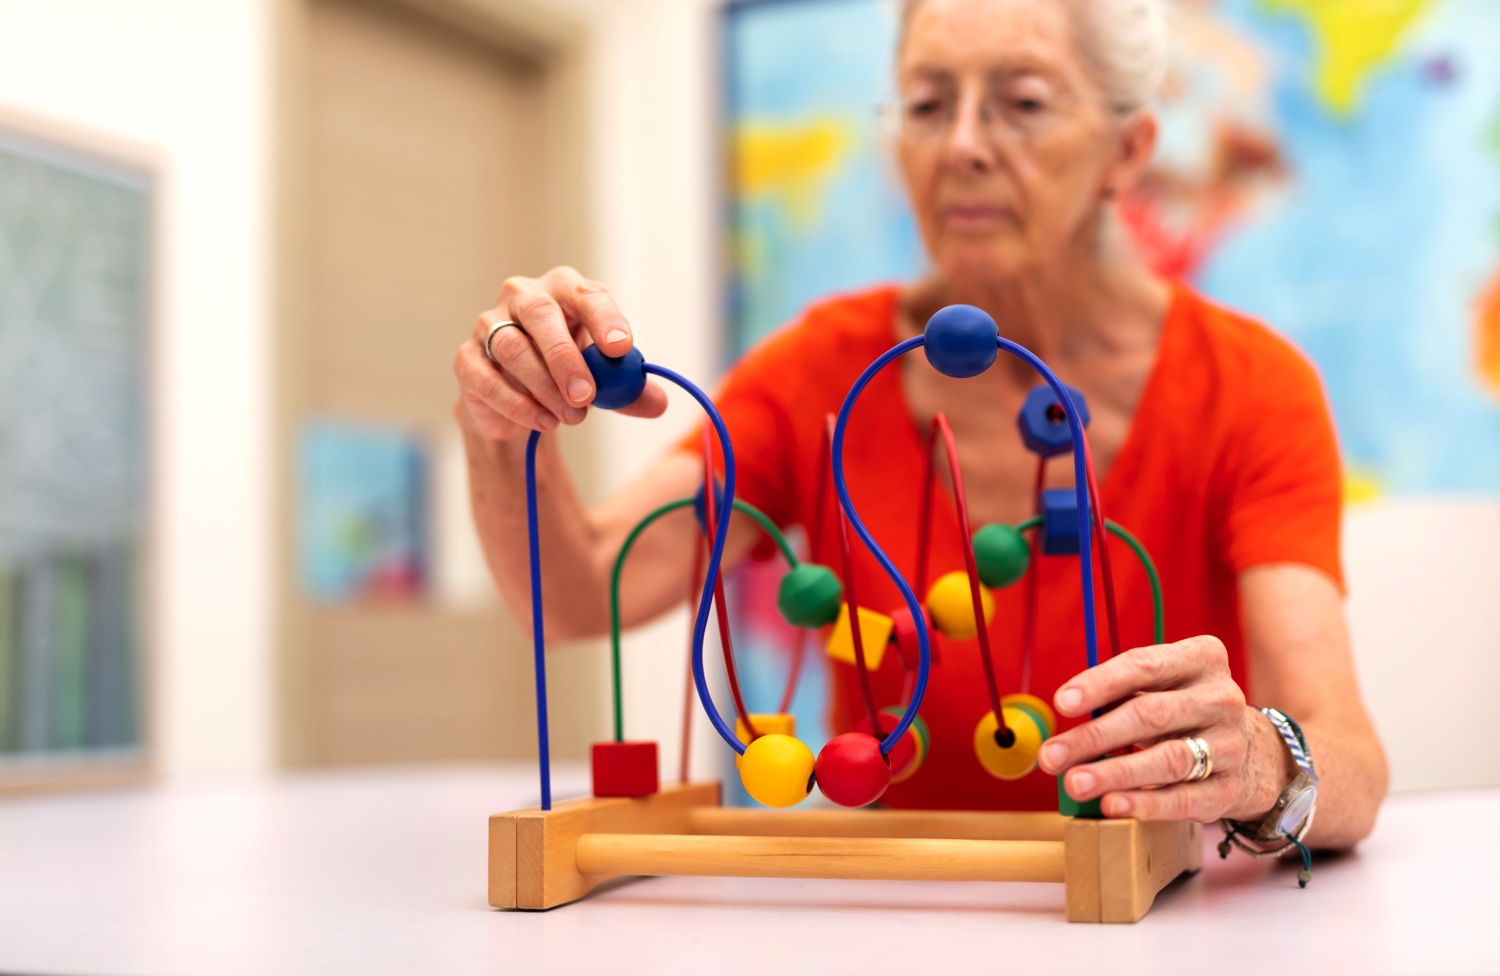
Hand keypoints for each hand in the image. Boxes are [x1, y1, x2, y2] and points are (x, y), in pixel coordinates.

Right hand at [454, 266, 668, 440]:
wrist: (518, 402)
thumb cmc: (567, 375)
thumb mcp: (605, 381)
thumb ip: (629, 389)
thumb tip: (658, 402)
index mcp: (564, 291)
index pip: (585, 294)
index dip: (604, 318)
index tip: (620, 348)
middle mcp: (523, 298)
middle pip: (541, 315)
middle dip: (565, 357)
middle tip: (586, 395)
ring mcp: (489, 325)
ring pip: (512, 348)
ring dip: (544, 387)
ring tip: (571, 417)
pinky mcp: (467, 359)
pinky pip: (487, 379)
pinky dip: (517, 404)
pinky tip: (543, 421)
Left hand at [1038, 635, 1273, 821]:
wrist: (1248, 748)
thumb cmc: (1180, 710)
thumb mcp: (1158, 687)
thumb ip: (1117, 695)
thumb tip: (1065, 719)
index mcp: (1202, 658)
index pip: (1145, 665)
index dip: (1100, 684)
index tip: (1062, 703)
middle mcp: (1222, 698)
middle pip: (1151, 715)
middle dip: (1095, 737)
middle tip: (1052, 755)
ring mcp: (1231, 744)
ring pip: (1168, 759)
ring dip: (1116, 773)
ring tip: (1075, 783)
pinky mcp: (1230, 787)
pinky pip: (1185, 798)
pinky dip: (1145, 804)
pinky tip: (1112, 805)